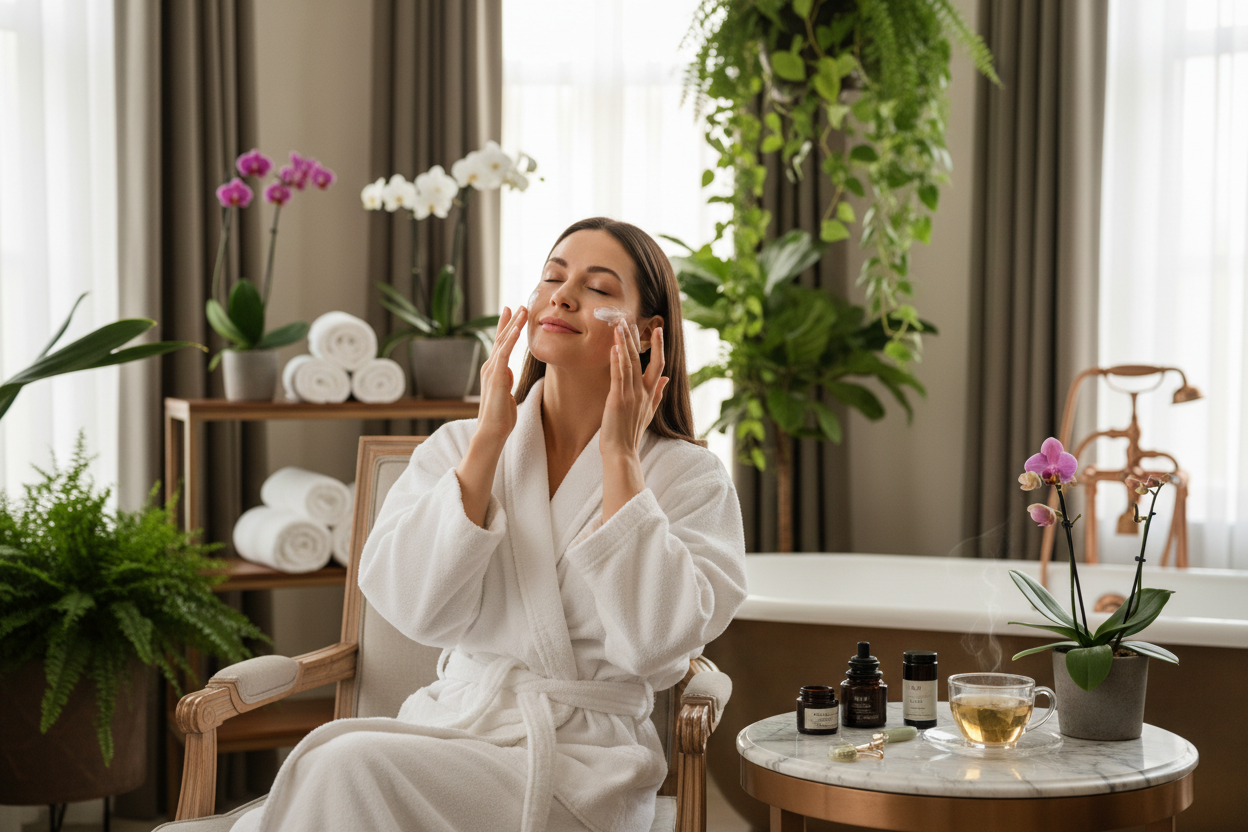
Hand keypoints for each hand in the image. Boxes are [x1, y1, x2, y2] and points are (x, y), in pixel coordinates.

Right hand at [474, 305, 526, 450]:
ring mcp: (491, 371)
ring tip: (521, 310)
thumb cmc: (500, 417)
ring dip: (513, 325)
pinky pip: (504, 354)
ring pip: (503, 342)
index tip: (512, 313)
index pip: (500, 344)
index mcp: (493, 371)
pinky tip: (516, 329)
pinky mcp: (496, 377)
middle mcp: (490, 367)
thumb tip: (508, 371)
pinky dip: (510, 340)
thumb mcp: (506, 393)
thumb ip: (506, 380)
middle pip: (501, 338)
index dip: (506, 328)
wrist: (492, 431)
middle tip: (519, 305)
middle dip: (510, 321)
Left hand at [601, 320, 667, 457]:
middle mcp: (643, 392)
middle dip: (635, 338)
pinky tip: (615, 347)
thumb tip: (666, 378)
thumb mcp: (649, 412)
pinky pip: (619, 375)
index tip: (658, 329)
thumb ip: (658, 393)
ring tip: (619, 326)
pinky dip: (617, 360)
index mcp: (650, 394)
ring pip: (630, 364)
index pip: (658, 365)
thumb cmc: (631, 433)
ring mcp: (631, 395)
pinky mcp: (618, 399)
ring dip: (624, 344)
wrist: (622, 452)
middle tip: (628, 319)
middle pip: (642, 359)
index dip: (659, 346)